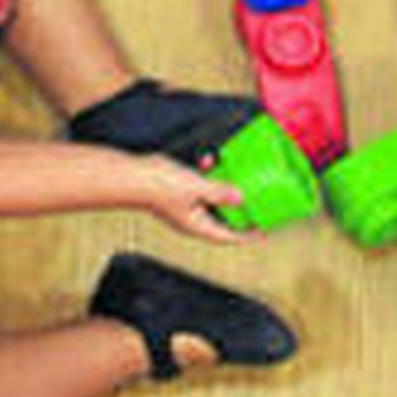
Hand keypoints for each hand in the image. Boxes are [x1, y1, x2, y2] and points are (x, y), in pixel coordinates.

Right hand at [133, 153, 248, 243]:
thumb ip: (219, 192)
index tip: (263, 231)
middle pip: (222, 219)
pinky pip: (198, 185)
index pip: (227, 236)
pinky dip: (206, 174)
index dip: (246, 235)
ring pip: (211, 200)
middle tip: (256, 201)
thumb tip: (240, 198)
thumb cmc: (161, 187)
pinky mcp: (178, 191)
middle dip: (238, 210)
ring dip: (223, 188)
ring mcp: (184, 205)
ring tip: (237, 176)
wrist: (134, 175)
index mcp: (197, 225)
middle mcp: (192, 218)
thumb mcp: (196, 188)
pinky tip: (210, 160)